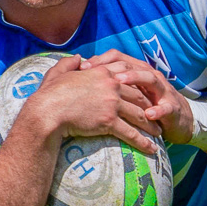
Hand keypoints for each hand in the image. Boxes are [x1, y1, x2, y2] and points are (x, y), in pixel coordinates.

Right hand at [22, 55, 160, 153]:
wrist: (48, 110)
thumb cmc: (49, 93)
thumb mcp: (59, 72)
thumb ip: (70, 62)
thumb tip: (77, 57)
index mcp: (102, 72)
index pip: (127, 76)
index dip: (138, 84)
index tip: (145, 92)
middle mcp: (111, 85)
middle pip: (138, 95)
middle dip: (150, 106)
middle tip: (157, 114)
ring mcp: (112, 103)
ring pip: (138, 114)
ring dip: (151, 125)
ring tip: (159, 132)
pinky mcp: (109, 121)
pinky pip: (130, 132)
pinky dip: (143, 141)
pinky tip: (151, 148)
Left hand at [87, 49, 195, 144]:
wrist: (177, 119)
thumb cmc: (146, 104)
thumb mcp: (128, 91)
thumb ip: (110, 82)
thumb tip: (83, 73)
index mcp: (137, 70)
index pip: (118, 57)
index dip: (100, 60)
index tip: (82, 67)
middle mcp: (150, 76)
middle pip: (132, 65)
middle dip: (114, 67)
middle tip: (96, 72)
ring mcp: (162, 91)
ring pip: (150, 79)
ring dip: (135, 79)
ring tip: (120, 81)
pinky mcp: (172, 108)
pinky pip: (165, 108)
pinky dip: (157, 110)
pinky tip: (149, 114)